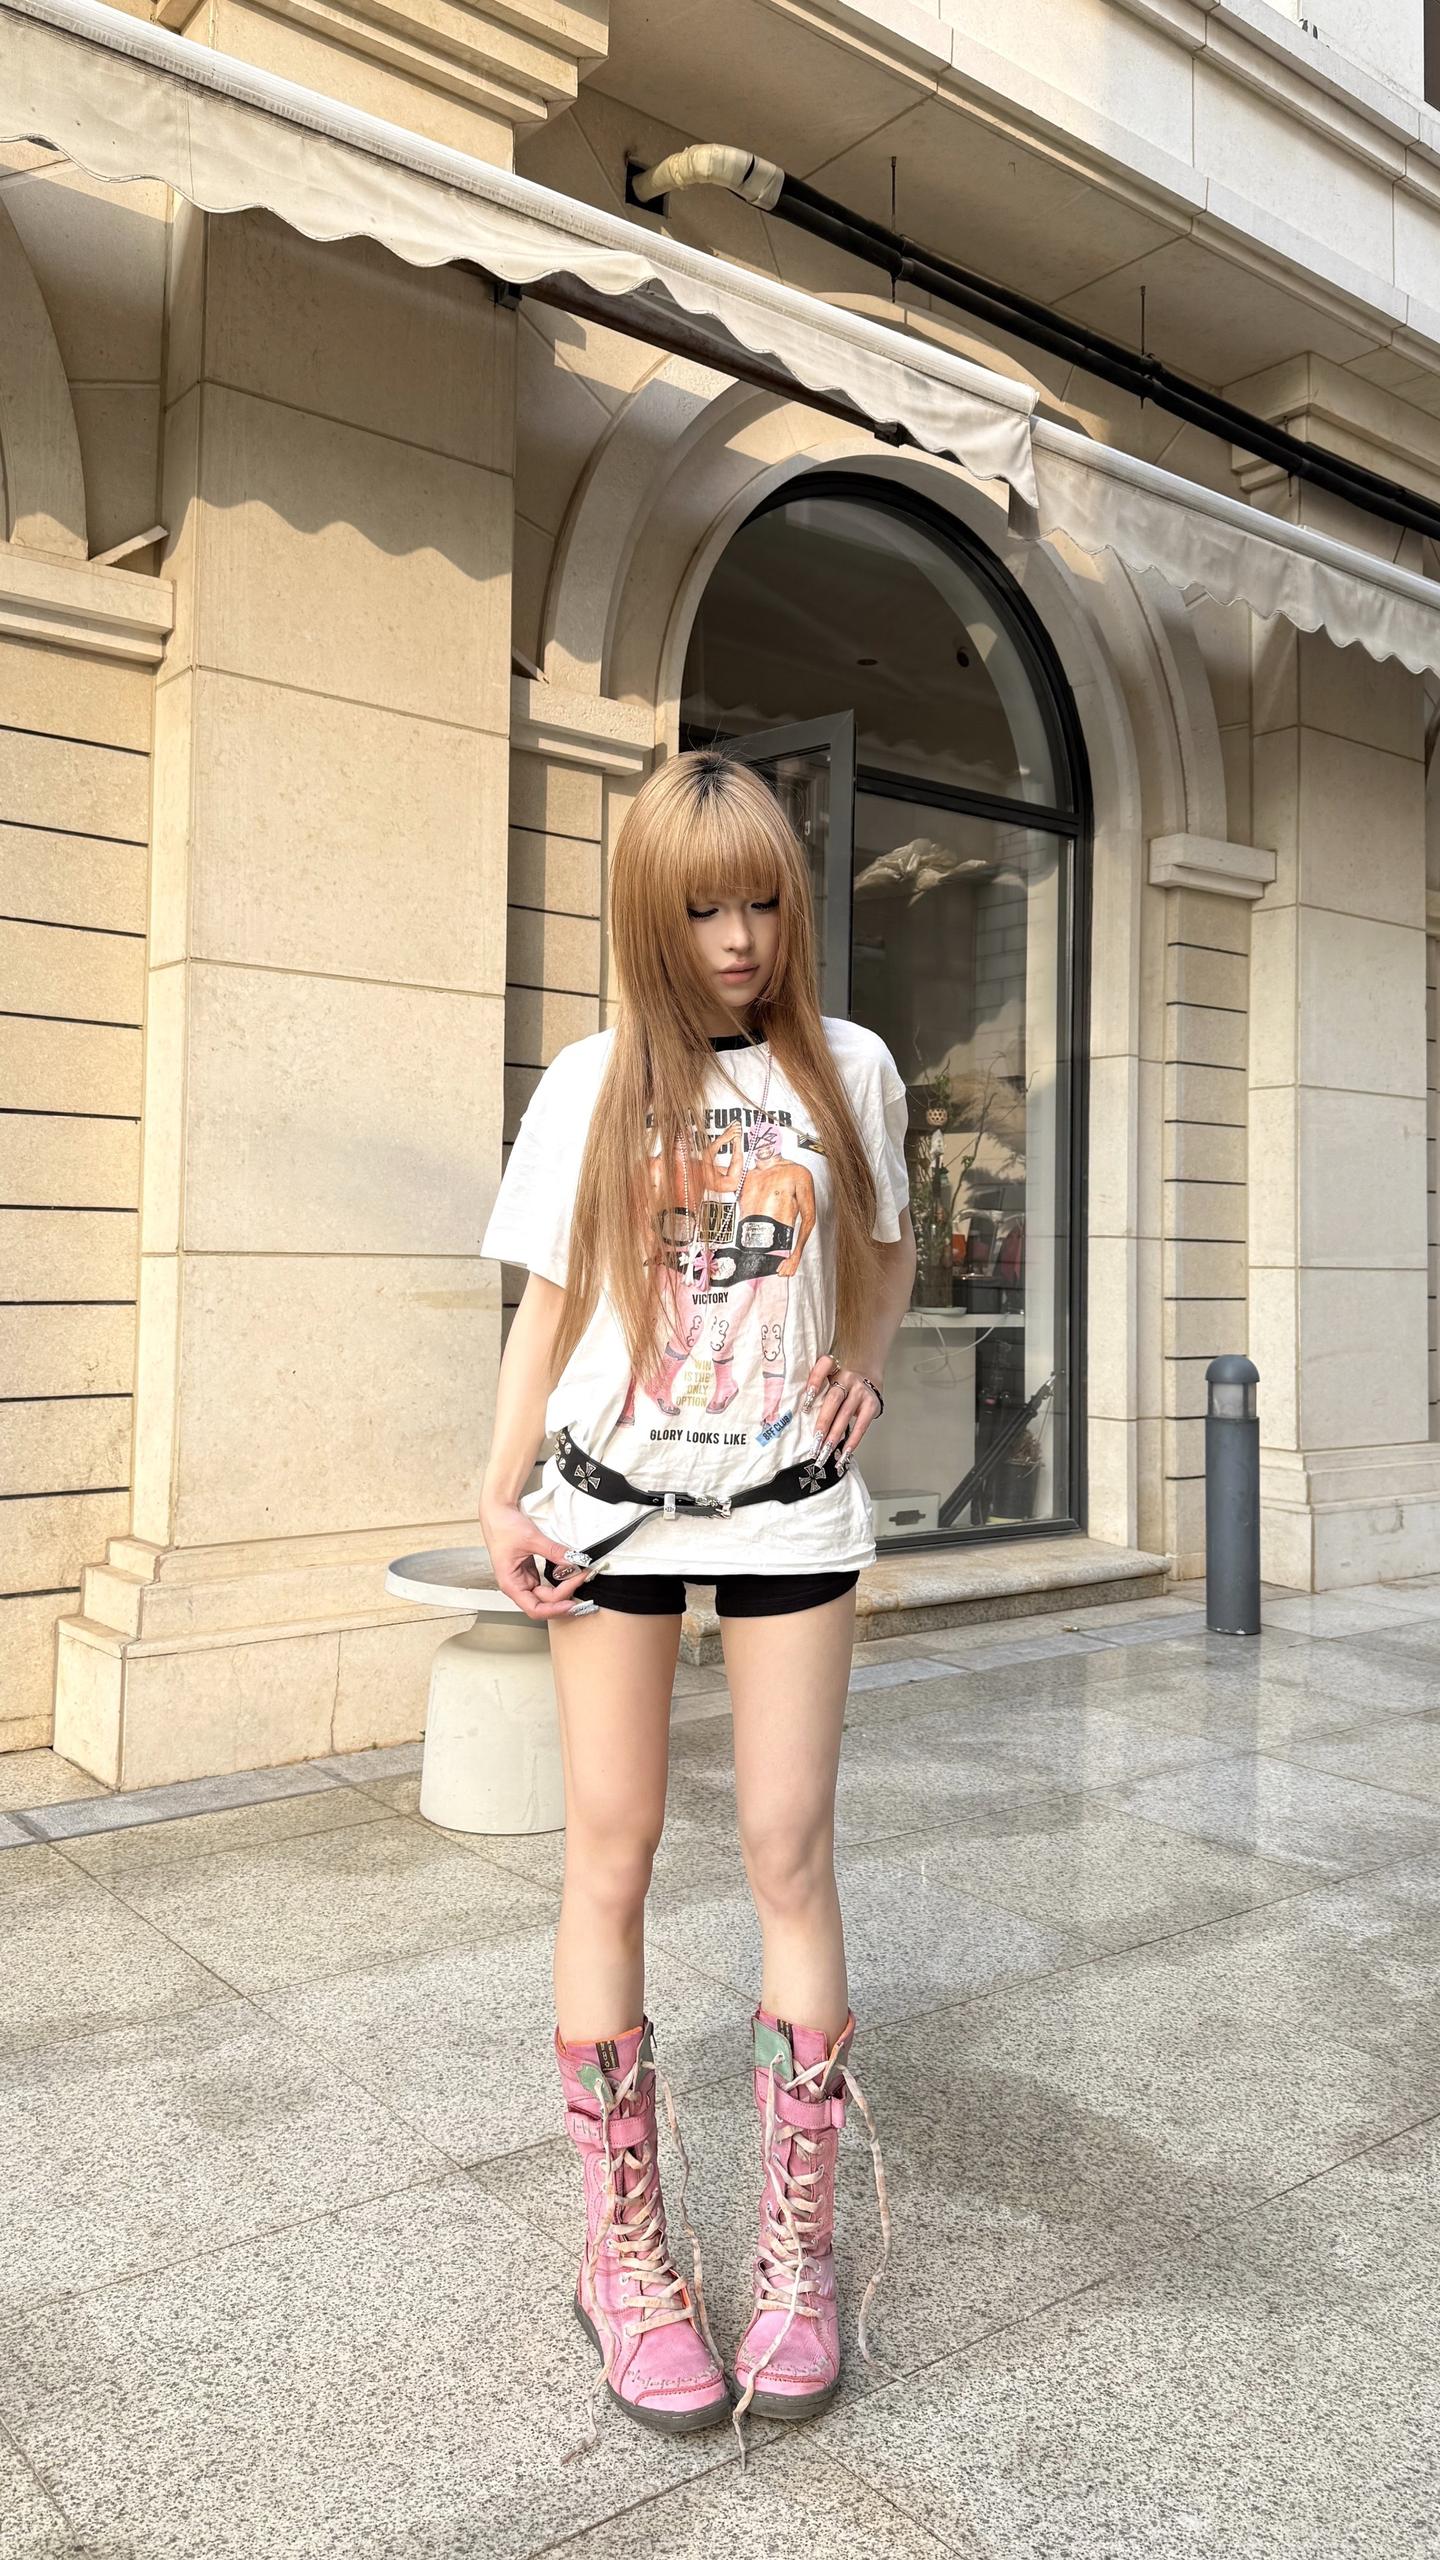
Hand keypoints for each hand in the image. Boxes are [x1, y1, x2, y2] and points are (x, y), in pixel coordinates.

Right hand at [480, 1495, 595, 1619]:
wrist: (497, 1512)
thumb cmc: (502, 1527)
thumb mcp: (531, 1538)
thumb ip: (554, 1552)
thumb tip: (573, 1561)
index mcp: (511, 1584)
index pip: (535, 1609)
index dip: (555, 1610)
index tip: (572, 1603)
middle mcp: (517, 1585)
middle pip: (545, 1602)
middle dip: (565, 1593)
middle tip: (581, 1577)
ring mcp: (524, 1579)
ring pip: (548, 1594)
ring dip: (564, 1587)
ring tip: (579, 1575)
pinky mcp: (530, 1571)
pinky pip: (548, 1582)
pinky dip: (560, 1579)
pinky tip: (570, 1572)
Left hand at [800, 1354, 881, 1465]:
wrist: (867, 1379)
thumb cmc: (841, 1384)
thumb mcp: (828, 1379)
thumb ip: (816, 1391)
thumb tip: (798, 1419)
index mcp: (834, 1368)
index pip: (824, 1367)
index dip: (814, 1382)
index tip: (805, 1404)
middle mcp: (848, 1379)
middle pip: (833, 1400)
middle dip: (823, 1423)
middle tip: (814, 1442)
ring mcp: (860, 1392)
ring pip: (845, 1416)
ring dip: (834, 1437)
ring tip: (825, 1452)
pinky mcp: (871, 1405)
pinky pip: (861, 1426)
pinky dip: (852, 1441)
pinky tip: (844, 1453)